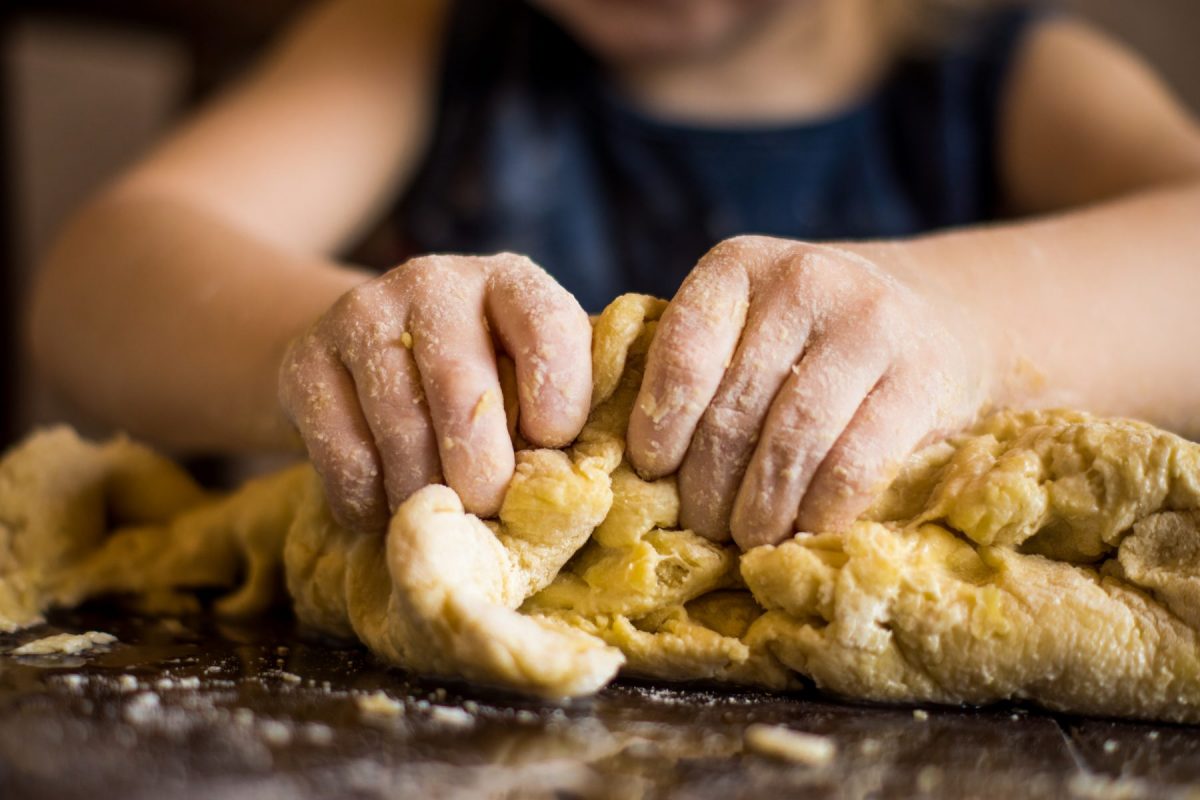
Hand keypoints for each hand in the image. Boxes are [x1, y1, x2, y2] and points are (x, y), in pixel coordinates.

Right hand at [279, 253, 591, 531]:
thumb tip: (580, 493)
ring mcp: (362, 315)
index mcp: (511, 282)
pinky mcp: (305, 359)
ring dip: (426, 494)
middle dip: (483, 470)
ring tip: (444, 520)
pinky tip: (388, 510)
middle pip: (461, 389)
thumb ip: (561, 415)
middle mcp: (435, 283)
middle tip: (491, 511)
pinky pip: (343, 454)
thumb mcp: (529, 375)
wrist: (368, 352)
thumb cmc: (481, 380)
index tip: (554, 447)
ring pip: (399, 429)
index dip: (559, 397)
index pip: (547, 327)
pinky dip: (370, 502)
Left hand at [627, 236, 989, 548]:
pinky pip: (855, 462)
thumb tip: (620, 459)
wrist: (934, 312)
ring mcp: (870, 322)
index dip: (661, 421)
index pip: (683, 351)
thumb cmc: (806, 339)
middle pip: (735, 408)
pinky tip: (802, 532)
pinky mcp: (924, 373)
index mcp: (738, 266)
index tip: (653, 472)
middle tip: (703, 529)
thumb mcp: (745, 323)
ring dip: (761, 509)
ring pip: (792, 440)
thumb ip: (692, 367)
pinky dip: (820, 512)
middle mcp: (804, 280)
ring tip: (747, 540)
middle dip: (709, 486)